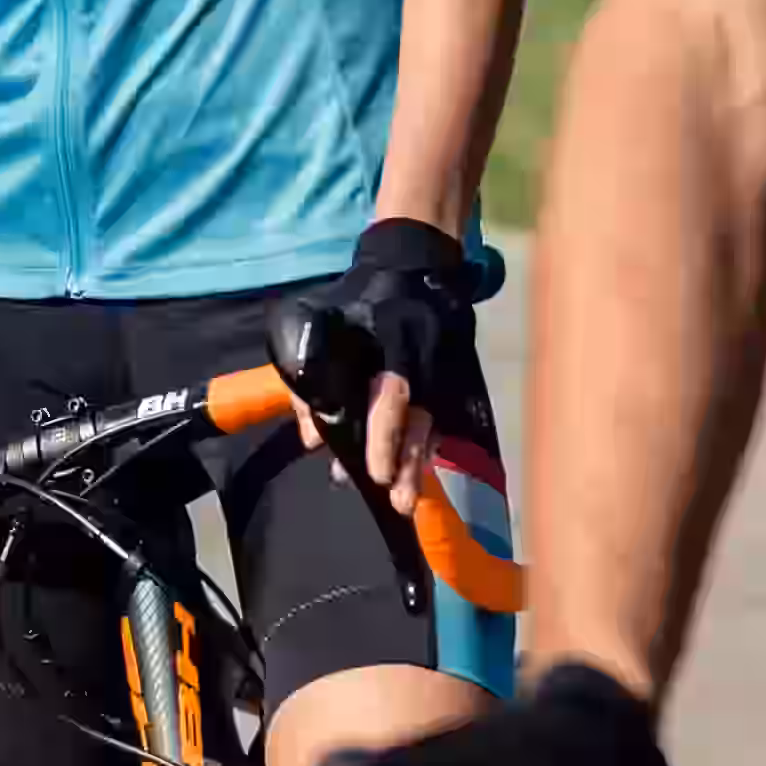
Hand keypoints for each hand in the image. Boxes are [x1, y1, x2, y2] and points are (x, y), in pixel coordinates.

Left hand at [297, 219, 476, 516]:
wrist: (414, 264)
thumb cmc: (358, 297)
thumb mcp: (320, 320)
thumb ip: (310, 376)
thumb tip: (312, 440)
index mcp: (390, 339)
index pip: (392, 395)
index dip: (385, 435)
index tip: (376, 474)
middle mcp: (422, 357)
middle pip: (420, 418)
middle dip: (408, 461)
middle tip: (397, 501)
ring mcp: (444, 366)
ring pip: (434, 421)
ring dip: (419, 461)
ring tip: (406, 499)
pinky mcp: (455, 372)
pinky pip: (444, 414)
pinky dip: (428, 443)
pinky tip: (415, 470)